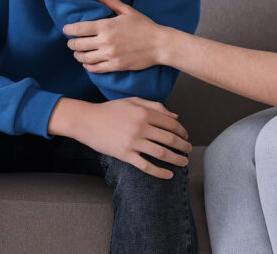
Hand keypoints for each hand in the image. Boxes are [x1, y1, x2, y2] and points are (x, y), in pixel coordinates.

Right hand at [51, 97, 191, 178]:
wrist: (87, 121)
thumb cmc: (110, 110)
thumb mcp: (133, 101)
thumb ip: (155, 106)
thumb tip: (176, 117)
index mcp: (145, 112)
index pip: (171, 124)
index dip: (183, 131)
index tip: (186, 136)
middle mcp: (141, 127)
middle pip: (170, 139)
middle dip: (183, 146)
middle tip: (189, 150)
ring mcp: (133, 142)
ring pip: (162, 154)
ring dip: (176, 159)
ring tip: (184, 162)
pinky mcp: (125, 155)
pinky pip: (146, 166)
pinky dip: (160, 172)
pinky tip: (169, 175)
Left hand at [64, 0, 165, 72]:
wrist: (159, 45)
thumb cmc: (144, 26)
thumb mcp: (126, 10)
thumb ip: (108, 0)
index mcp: (106, 26)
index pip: (79, 29)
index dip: (68, 30)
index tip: (66, 29)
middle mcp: (105, 41)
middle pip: (78, 45)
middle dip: (72, 44)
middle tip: (71, 42)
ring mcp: (110, 55)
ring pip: (84, 58)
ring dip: (78, 56)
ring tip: (78, 53)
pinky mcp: (115, 66)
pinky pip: (95, 68)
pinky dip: (88, 66)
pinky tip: (88, 63)